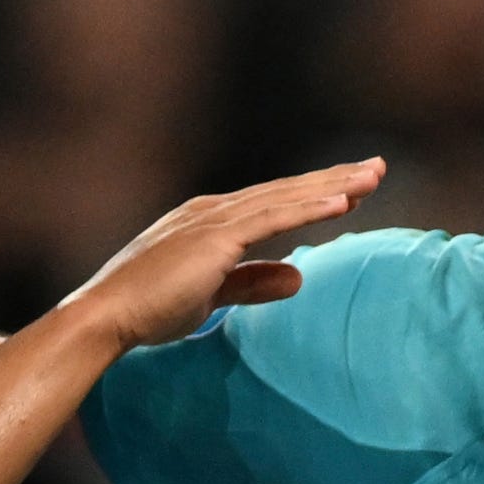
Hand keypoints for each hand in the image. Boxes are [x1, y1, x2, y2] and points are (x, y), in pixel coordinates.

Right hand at [62, 158, 383, 351]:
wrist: (106, 316)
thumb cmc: (148, 309)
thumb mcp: (211, 294)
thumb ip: (253, 282)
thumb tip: (299, 277)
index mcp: (210, 222)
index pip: (274, 203)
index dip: (315, 193)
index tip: (353, 188)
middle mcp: (213, 212)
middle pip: (286, 190)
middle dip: (334, 178)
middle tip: (378, 167)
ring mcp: (213, 221)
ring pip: (285, 197)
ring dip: (331, 186)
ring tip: (372, 176)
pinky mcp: (214, 239)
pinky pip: (271, 219)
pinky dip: (307, 208)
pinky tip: (341, 202)